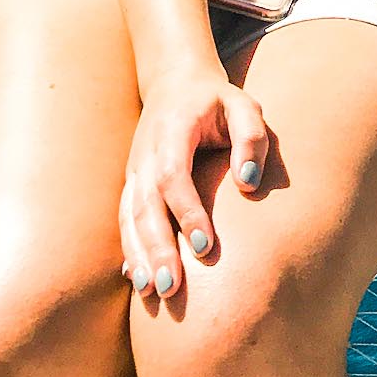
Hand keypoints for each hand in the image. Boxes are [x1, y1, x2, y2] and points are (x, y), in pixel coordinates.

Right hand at [119, 65, 269, 301]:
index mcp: (172, 131)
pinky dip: (130, 251)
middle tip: (171, 287)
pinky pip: (125, 221)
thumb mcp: (243, 105)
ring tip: (153, 293)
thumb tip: (249, 183)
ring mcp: (135, 171)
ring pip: (129, 218)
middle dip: (157, 248)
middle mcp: (146, 154)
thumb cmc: (217, 100)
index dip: (186, 211)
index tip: (206, 246)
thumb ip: (252, 137)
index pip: (173, 176)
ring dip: (139, 256)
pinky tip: (139, 281)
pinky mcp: (132, 185)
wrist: (175, 83)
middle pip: (146, 206)